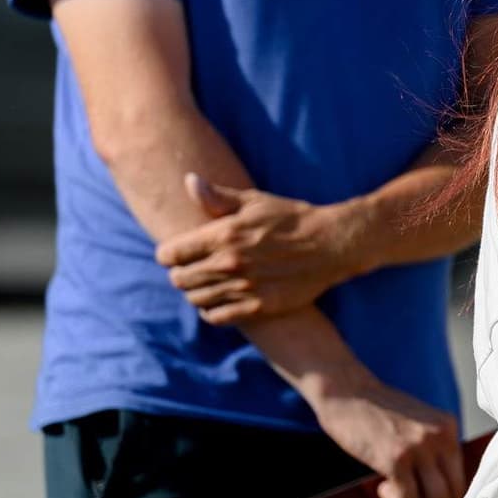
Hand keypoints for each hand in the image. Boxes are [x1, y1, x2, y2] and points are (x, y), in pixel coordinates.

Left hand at [157, 174, 368, 324]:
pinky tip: (218, 300)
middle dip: (179, 273)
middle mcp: (228, 263)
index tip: (175, 253)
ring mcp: (242, 287)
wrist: (330, 244)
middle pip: (179, 279)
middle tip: (190, 269)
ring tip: (205, 284)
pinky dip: (211, 311)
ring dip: (195, 292)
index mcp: (222, 234)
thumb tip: (189, 180)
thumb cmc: (290, 218)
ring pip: (195, 299)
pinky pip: (217, 317)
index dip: (167, 254)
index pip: (170, 254)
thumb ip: (217, 197)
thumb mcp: (254, 201)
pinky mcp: (257, 307)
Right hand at [308, 374, 464, 497]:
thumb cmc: (377, 412)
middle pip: (453, 493)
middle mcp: (440, 436)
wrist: (347, 392)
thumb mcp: (418, 425)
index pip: (462, 477)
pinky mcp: (396, 458)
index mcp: (448, 426)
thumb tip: (441, 497)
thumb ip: (432, 452)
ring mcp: (419, 447)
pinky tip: (383, 486)